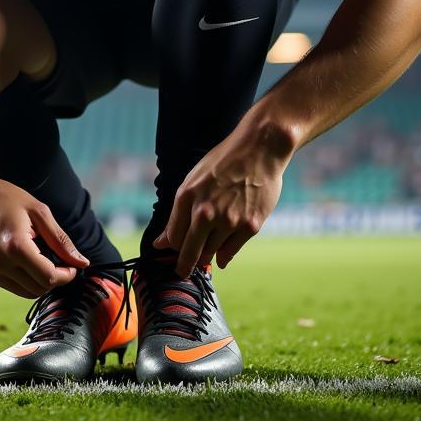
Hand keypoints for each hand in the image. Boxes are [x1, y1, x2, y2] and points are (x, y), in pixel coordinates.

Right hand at [0, 173, 89, 298]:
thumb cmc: (3, 198)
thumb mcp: (38, 211)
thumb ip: (61, 240)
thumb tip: (82, 262)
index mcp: (16, 247)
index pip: (49, 278)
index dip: (66, 275)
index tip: (72, 266)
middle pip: (38, 289)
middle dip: (55, 279)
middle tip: (59, 261)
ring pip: (25, 292)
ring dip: (39, 281)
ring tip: (41, 258)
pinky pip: (10, 286)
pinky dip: (22, 278)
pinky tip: (22, 258)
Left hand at [152, 113, 293, 277]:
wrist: (259, 150)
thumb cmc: (224, 162)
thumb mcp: (193, 180)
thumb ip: (177, 213)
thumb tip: (161, 243)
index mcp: (187, 198)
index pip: (173, 238)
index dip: (171, 249)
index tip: (172, 254)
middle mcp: (206, 212)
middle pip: (189, 252)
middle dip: (184, 265)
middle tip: (183, 270)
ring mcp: (229, 221)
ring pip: (209, 253)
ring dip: (206, 254)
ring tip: (207, 248)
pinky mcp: (250, 226)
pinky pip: (230, 252)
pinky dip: (224, 256)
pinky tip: (222, 254)